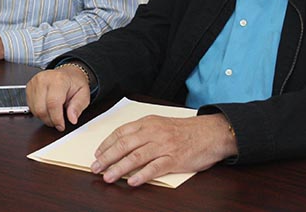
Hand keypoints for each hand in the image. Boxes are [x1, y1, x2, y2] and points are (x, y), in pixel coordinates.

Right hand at [26, 65, 91, 130]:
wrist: (68, 74)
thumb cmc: (74, 83)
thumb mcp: (84, 94)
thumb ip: (78, 107)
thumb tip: (72, 118)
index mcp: (59, 79)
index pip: (53, 103)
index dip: (56, 119)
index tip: (61, 126)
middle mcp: (44, 79)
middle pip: (41, 108)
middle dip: (50, 120)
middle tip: (58, 122)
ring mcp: (34, 83)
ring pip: (34, 110)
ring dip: (44, 117)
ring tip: (54, 114)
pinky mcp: (29, 88)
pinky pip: (30, 107)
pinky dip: (38, 112)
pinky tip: (47, 109)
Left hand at [91, 113, 237, 186]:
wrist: (210, 133)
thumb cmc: (185, 130)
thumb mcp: (160, 123)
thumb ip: (143, 132)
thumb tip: (122, 144)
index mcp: (147, 123)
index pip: (120, 132)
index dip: (106, 144)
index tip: (97, 154)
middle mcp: (153, 133)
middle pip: (124, 145)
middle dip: (107, 158)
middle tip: (95, 168)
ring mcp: (163, 146)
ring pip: (135, 157)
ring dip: (119, 168)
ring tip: (108, 177)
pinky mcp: (174, 159)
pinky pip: (154, 168)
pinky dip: (142, 175)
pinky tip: (132, 181)